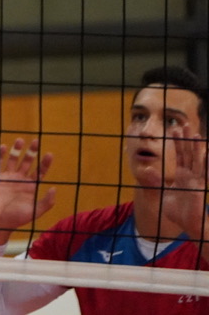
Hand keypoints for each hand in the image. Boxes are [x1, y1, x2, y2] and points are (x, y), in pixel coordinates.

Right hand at [0, 138, 56, 244]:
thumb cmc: (17, 219)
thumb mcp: (36, 212)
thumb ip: (46, 202)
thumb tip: (55, 188)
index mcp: (30, 186)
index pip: (39, 171)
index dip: (45, 163)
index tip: (49, 154)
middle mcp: (19, 179)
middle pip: (27, 162)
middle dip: (31, 152)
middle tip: (36, 141)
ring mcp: (7, 177)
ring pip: (12, 159)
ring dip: (16, 150)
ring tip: (20, 140)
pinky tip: (3, 147)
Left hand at [161, 124, 207, 238]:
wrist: (187, 226)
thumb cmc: (176, 212)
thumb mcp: (160, 194)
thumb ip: (153, 182)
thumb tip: (145, 169)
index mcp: (181, 175)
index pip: (180, 155)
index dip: (178, 143)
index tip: (175, 129)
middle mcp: (190, 175)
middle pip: (189, 153)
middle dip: (187, 140)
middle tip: (185, 123)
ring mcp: (196, 181)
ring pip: (197, 160)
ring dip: (197, 148)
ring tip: (197, 134)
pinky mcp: (199, 188)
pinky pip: (204, 174)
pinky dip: (205, 163)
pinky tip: (207, 154)